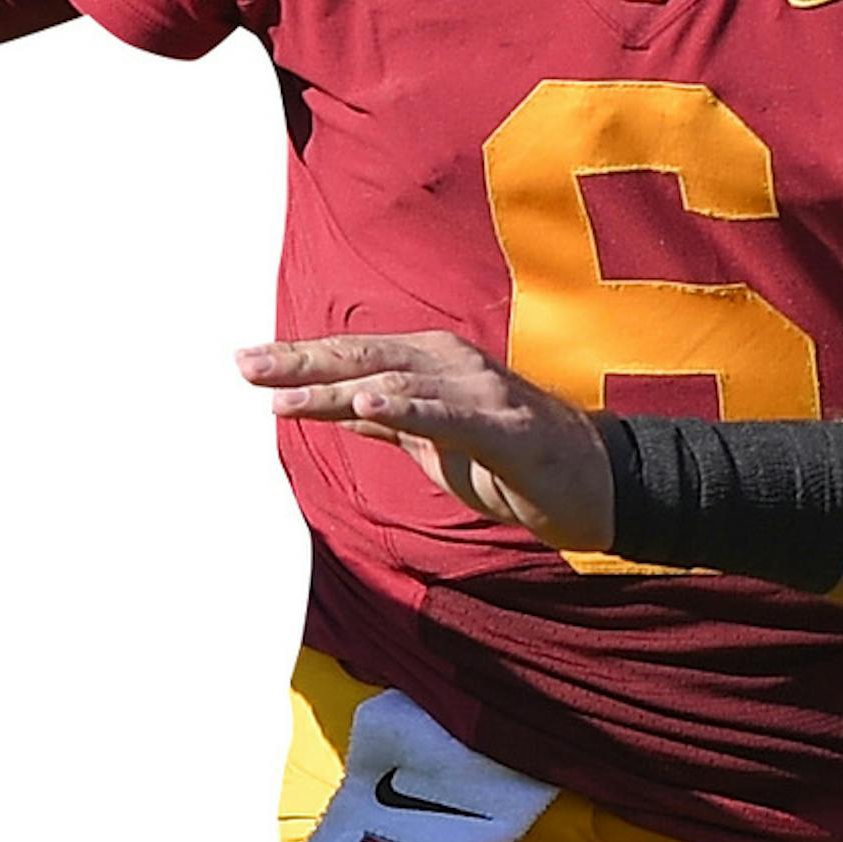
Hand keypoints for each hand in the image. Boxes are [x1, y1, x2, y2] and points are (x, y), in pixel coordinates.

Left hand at [237, 330, 616, 553]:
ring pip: (396, 383)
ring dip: (335, 389)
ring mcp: (481, 393)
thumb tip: (336, 408)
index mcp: (434, 364)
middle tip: (244, 366)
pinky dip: (406, 408)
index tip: (247, 365)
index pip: (354, 357)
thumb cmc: (516, 462)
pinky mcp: (506, 430)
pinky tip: (365, 404)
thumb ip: (390, 421)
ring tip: (282, 394)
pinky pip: (448, 416)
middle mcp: (453, 365)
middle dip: (300, 363)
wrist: (599, 484)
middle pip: (364, 358)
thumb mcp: (437, 442)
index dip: (300, 360)